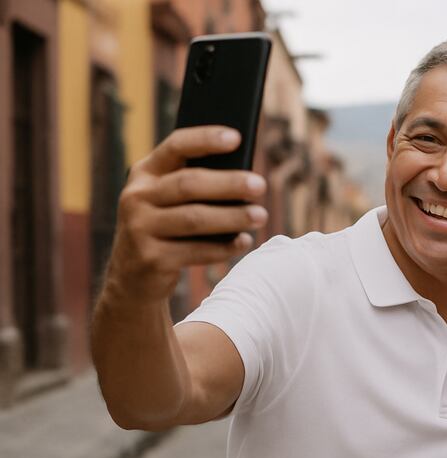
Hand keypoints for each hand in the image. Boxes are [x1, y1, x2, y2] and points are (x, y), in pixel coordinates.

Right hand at [105, 126, 267, 303]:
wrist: (133, 278)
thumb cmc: (166, 229)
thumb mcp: (169, 201)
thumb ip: (195, 185)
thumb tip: (245, 176)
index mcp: (144, 173)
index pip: (175, 147)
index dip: (205, 139)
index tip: (237, 137)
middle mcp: (136, 197)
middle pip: (188, 184)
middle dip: (229, 183)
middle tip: (260, 185)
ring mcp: (139, 228)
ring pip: (194, 218)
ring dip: (233, 217)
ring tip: (261, 215)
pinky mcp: (150, 259)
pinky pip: (195, 250)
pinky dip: (224, 247)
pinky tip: (244, 242)